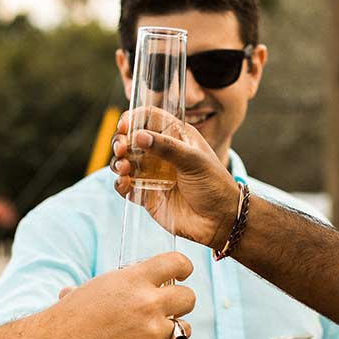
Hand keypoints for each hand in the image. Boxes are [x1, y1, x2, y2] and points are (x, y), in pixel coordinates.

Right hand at [49, 253, 195, 338]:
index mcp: (135, 278)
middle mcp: (147, 302)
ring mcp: (149, 331)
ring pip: (186, 329)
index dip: (184, 269)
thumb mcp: (99, 285)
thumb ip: (126, 281)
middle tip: (167, 311)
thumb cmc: (72, 313)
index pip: (178, 262)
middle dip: (180, 304)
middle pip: (189, 298)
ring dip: (176, 333)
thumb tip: (134, 276)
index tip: (181, 277)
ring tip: (158, 335)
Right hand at [110, 109, 240, 250]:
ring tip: (124, 169)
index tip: (125, 125)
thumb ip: (167, 148)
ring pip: (125, 162)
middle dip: (121, 141)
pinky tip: (124, 184)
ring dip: (118, 163)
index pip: (149, 118)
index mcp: (175, 136)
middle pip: (131, 139)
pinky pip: (126, 187)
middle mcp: (161, 153)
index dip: (133, 118)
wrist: (220, 221)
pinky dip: (120, 184)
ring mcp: (152, 174)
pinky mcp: (147, 195)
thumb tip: (139, 136)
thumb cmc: (214, 185)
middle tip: (121, 149)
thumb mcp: (194, 161)